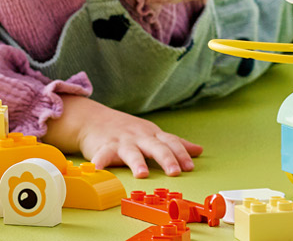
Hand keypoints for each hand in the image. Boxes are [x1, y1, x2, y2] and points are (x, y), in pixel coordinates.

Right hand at [43, 95, 201, 177]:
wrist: (94, 119)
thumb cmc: (128, 130)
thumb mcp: (153, 134)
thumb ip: (174, 143)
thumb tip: (198, 150)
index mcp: (153, 135)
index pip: (171, 142)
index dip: (181, 154)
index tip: (190, 167)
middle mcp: (139, 137)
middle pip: (156, 147)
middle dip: (166, 159)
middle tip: (175, 172)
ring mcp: (122, 142)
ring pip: (131, 152)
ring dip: (137, 162)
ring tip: (142, 173)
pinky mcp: (104, 147)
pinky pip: (102, 155)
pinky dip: (99, 162)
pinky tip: (98, 169)